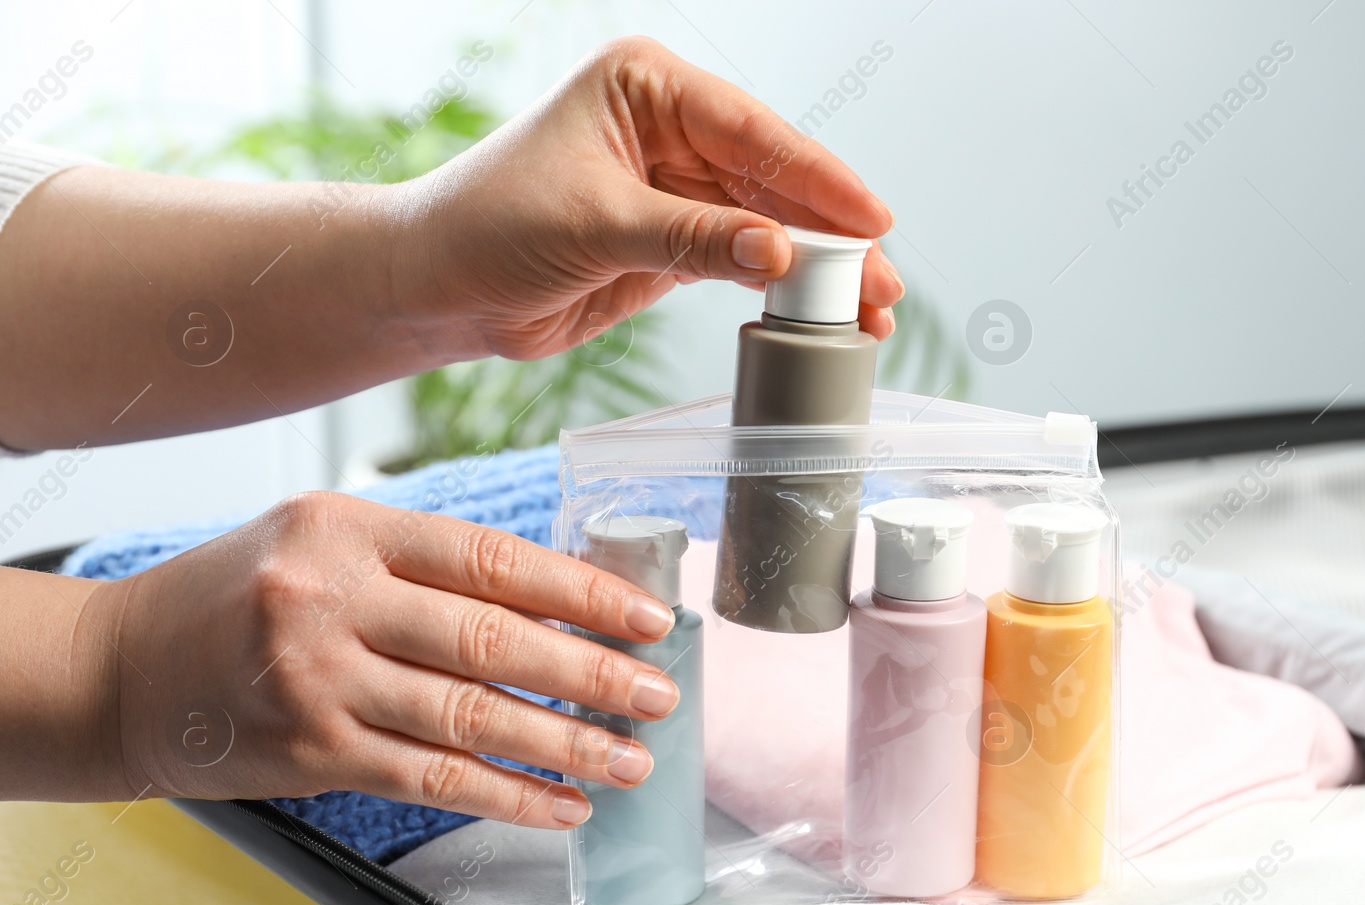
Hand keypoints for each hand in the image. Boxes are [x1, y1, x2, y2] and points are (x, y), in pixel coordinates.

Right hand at [85, 491, 684, 828]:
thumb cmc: (239, 595)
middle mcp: (332, 600)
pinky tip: (560, 804)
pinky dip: (507, 796)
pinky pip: (432, 780)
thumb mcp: (323, 541)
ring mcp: (319, 681)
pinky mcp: (313, 753)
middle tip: (658, 697)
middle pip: (493, 641)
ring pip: (471, 718)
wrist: (122, 668)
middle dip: (591, 675)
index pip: (492, 559)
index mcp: (348, 529)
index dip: (583, 593)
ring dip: (565, 746)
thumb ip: (424, 562)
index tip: (648, 617)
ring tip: (630, 761)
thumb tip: (556, 600)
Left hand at [392, 35, 903, 358]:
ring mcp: (676, 184)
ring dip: (816, 267)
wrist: (438, 286)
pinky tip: (820, 311)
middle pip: (774, 178)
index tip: (872, 219)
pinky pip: (745, 258)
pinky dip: (781, 286)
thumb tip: (781, 256)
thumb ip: (694, 239)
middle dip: (830, 231)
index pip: (751, 131)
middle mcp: (669, 126)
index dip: (818, 179)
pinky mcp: (675, 238)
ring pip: (769, 222)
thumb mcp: (598, 226)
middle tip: (880, 280)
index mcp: (647, 86)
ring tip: (868, 308)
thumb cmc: (488, 225)